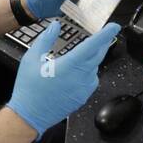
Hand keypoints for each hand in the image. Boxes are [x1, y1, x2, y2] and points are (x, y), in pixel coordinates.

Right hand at [6, 21, 120, 134]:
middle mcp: (80, 77)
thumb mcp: (31, 59)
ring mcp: (83, 88)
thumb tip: (55, 26)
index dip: (105, 34)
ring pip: (95, 67)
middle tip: (104, 34)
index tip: (114, 27)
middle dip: (103, 43)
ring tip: (82, 54)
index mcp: (68, 65)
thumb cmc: (29, 89)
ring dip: (92, 58)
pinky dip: (88, 71)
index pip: (92, 46)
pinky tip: (77, 71)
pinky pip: (92, 79)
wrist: (30, 116)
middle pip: (98, 55)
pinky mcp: (83, 96)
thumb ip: (45, 39)